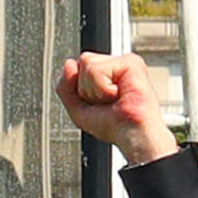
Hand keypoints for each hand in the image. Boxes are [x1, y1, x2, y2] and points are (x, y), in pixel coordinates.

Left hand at [55, 49, 172, 165]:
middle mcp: (117, 64)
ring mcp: (125, 62)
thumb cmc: (113, 126)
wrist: (132, 135)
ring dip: (96, 90)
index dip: (82, 88)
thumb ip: (65, 86)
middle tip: (108, 101)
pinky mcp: (132, 62)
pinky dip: (103, 89)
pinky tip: (120, 94)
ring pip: (88, 65)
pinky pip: (97, 70)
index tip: (101, 102)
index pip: (79, 65)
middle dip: (87, 88)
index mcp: (108, 72)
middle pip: (83, 61)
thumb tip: (69, 63)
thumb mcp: (77, 108)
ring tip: (114, 99)